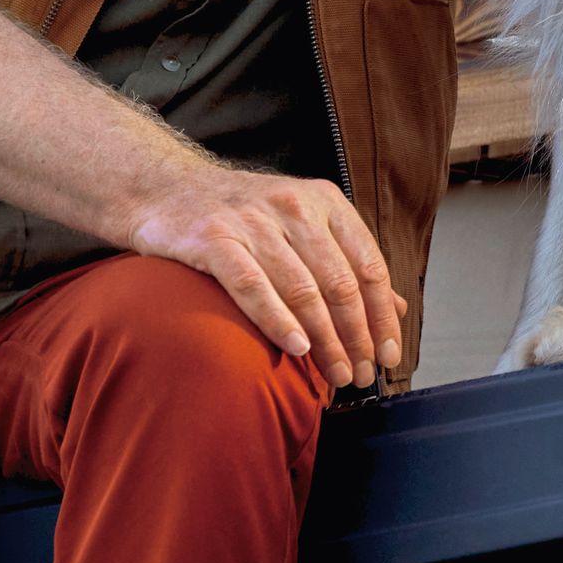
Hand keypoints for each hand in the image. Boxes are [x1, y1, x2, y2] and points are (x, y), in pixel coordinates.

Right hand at [124, 165, 406, 388]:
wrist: (165, 187)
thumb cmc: (242, 216)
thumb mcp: (303, 225)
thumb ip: (348, 263)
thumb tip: (397, 309)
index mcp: (325, 202)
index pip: (368, 266)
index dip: (382, 316)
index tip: (388, 355)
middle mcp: (294, 206)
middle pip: (340, 283)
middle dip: (357, 337)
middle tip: (361, 375)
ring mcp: (252, 221)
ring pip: (302, 289)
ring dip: (325, 340)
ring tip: (336, 374)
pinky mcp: (213, 238)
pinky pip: (252, 286)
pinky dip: (278, 320)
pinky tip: (296, 348)